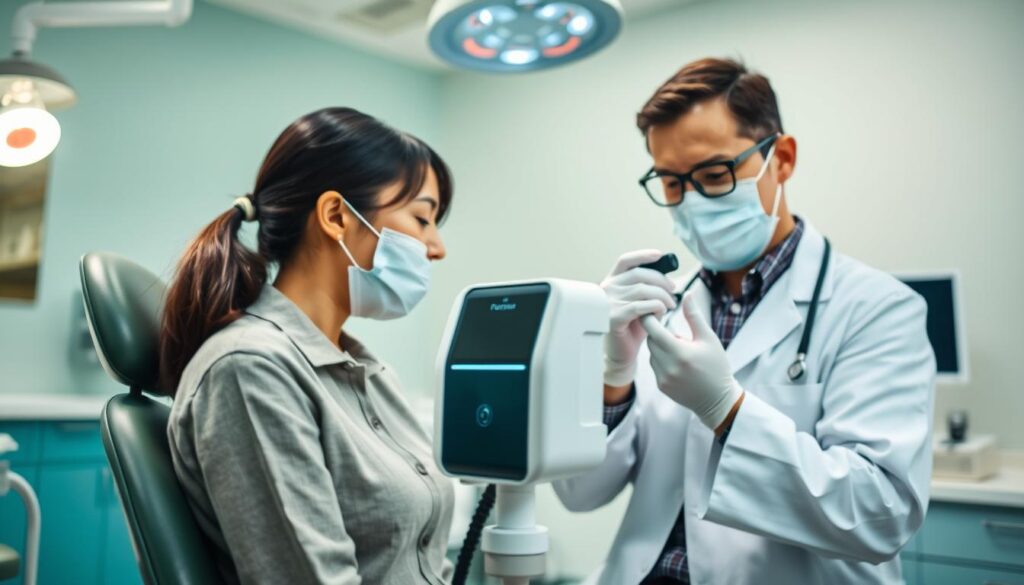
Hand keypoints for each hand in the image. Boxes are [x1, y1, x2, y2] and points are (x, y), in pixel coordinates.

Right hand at [602, 250, 676, 386]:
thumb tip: (667, 276)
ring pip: (642, 290)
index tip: (660, 255)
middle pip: (639, 274)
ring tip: (670, 305)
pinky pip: (639, 306)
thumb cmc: (633, 326)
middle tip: (673, 290)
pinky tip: (661, 312)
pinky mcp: (613, 317)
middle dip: (661, 280)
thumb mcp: (641, 302)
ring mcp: (608, 303)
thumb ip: (647, 288)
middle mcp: (607, 289)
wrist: (622, 352)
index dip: (643, 255)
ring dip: (662, 296)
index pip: (625, 261)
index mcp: (612, 281)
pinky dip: (654, 307)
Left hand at [644, 292, 743, 429]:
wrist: (717, 400)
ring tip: (679, 349)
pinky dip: (661, 360)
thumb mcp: (708, 339)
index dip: (650, 318)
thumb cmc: (716, 366)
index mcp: (680, 353)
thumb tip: (687, 293)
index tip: (655, 311)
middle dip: (659, 333)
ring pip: (651, 353)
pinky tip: (678, 363)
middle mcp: (668, 367)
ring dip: (660, 347)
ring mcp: (662, 378)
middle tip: (673, 331)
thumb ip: (694, 316)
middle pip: (651, 340)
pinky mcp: (661, 386)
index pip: (653, 329)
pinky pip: (654, 366)